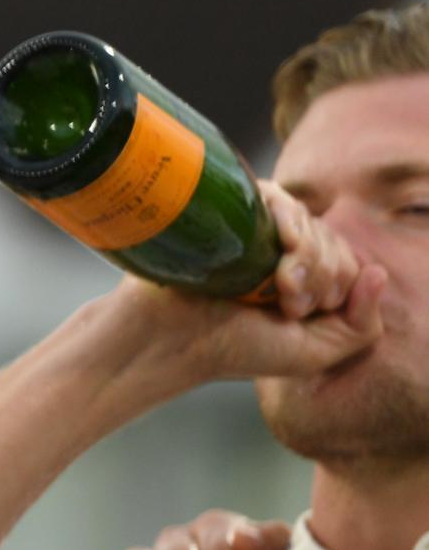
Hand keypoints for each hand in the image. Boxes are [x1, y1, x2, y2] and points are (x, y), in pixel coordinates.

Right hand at [106, 181, 385, 391]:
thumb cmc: (233, 349)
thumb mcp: (314, 352)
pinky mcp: (234, 211)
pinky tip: (279, 246)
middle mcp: (284, 251)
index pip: (348, 261)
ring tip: (274, 286)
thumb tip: (379, 273)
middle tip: (284, 305)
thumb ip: (362, 326)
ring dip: (306, 256)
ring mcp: (258, 230)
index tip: (297, 314)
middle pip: (334, 240)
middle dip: (321, 276)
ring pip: (312, 220)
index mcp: (305, 281)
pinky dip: (291, 220)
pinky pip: (280, 197)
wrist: (170, 338)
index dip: (337, 286)